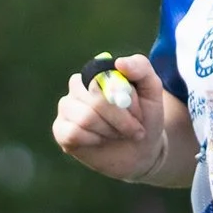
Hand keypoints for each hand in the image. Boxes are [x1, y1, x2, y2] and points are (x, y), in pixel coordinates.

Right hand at [52, 50, 191, 182]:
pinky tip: (100, 140)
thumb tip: (119, 62)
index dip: (124, 101)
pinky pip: (73, 133)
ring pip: (85, 118)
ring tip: (118, 134)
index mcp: (98, 72)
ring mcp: (67, 107)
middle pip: (95, 100)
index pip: (105, 79)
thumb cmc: (145, 117)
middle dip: (121, 120)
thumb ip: (141, 68)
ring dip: (109, 131)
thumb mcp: (152, 90)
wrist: (141, 150)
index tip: (139, 114)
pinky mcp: (61, 129)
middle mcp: (78, 86)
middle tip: (134, 129)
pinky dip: (93, 140)